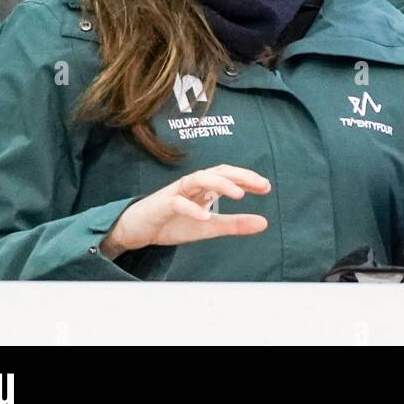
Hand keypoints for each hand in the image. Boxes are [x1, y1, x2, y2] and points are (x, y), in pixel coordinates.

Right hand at [100, 164, 270, 258]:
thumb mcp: (209, 226)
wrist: (137, 231)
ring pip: (199, 179)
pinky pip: (177, 203)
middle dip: (240, 175)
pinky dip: (192, 209)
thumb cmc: (172, 223)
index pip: (228, 176)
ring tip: (239, 194)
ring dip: (220, 185)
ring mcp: (176, 192)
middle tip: (260, 185)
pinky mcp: (161, 204)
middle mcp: (192, 185)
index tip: (266, 186)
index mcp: (204, 187)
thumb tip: (264, 223)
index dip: (248, 178)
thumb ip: (234, 224)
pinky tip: (206, 216)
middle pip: (218, 171)